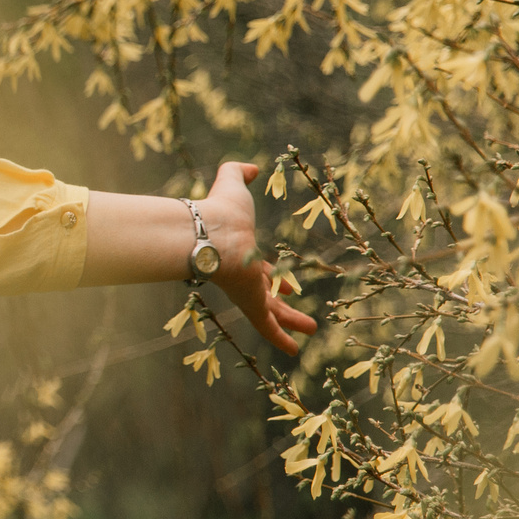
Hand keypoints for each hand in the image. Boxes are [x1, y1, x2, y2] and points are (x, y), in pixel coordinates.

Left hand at [199, 161, 316, 355]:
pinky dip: (279, 338)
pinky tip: (293, 351)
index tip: (287, 286)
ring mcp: (248, 292)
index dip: (274, 278)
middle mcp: (245, 277)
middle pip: (269, 296)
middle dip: (285, 305)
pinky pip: (267, 326)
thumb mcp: (231, 185)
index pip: (261, 271)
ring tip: (309, 331)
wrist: (209, 234)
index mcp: (243, 255)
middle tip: (301, 317)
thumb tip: (251, 167)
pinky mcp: (249, 304)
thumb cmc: (220, 210)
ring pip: (273, 313)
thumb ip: (237, 172)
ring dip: (290, 323)